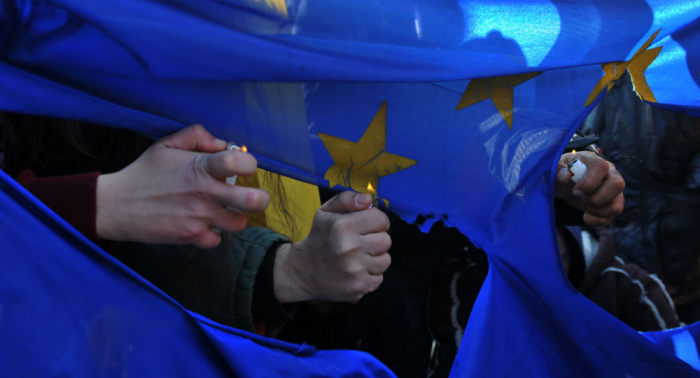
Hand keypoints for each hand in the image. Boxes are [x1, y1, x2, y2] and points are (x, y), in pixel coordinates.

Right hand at [96, 124, 269, 246]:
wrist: (116, 206)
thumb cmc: (145, 172)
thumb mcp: (167, 144)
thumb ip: (198, 136)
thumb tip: (223, 144)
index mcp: (200, 167)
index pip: (239, 162)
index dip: (249, 164)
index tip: (244, 167)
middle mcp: (203, 193)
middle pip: (253, 200)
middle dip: (260, 198)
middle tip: (253, 196)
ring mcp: (198, 217)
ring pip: (239, 223)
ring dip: (234, 217)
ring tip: (221, 209)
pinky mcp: (190, 237)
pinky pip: (217, 239)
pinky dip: (211, 233)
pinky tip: (200, 223)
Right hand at [273, 191, 391, 302]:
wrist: (302, 271)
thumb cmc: (319, 238)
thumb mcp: (325, 212)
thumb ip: (347, 199)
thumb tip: (368, 199)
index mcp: (342, 226)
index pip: (381, 219)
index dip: (377, 221)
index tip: (369, 226)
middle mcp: (349, 248)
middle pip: (386, 240)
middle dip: (376, 240)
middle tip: (361, 243)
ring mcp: (354, 270)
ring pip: (385, 260)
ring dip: (375, 258)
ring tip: (359, 257)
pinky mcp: (358, 287)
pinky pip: (379, 278)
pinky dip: (370, 275)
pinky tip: (356, 271)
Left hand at [555, 151, 624, 225]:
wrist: (564, 184)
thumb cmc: (560, 173)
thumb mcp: (552, 170)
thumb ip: (556, 171)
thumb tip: (566, 175)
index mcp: (592, 160)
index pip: (601, 167)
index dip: (588, 182)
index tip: (575, 191)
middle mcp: (608, 173)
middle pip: (618, 184)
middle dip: (596, 197)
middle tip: (580, 196)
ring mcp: (612, 190)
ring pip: (617, 205)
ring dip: (597, 211)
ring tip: (583, 204)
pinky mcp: (611, 204)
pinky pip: (610, 217)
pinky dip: (596, 220)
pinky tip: (585, 215)